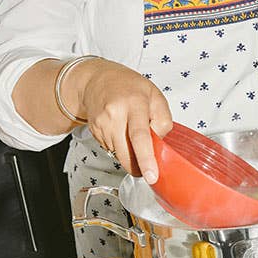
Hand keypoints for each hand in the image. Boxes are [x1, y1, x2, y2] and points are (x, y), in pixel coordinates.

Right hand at [67, 59, 171, 183]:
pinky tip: (119, 131)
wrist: (97, 81)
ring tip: (129, 131)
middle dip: (137, 165)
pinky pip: (110, 149)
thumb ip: (163, 120)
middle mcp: (115, 114)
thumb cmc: (129, 87)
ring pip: (118, 154)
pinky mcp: (94, 132)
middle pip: (126, 152)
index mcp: (134, 103)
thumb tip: (158, 144)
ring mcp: (102, 124)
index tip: (151, 176)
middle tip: (147, 167)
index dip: (146, 158)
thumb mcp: (155, 96)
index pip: (140, 136)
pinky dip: (119, 147)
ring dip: (128, 152)